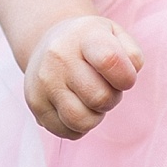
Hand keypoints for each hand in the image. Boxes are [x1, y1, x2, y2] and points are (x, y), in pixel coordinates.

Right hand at [23, 14, 144, 139]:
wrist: (48, 42)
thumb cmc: (90, 43)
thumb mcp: (115, 35)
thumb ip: (132, 55)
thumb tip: (129, 76)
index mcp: (84, 36)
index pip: (110, 60)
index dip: (126, 77)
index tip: (125, 78)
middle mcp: (59, 57)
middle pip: (100, 98)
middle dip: (112, 99)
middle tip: (106, 88)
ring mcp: (44, 82)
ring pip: (82, 121)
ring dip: (95, 116)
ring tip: (91, 99)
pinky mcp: (35, 103)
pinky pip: (67, 132)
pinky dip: (79, 127)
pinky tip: (76, 107)